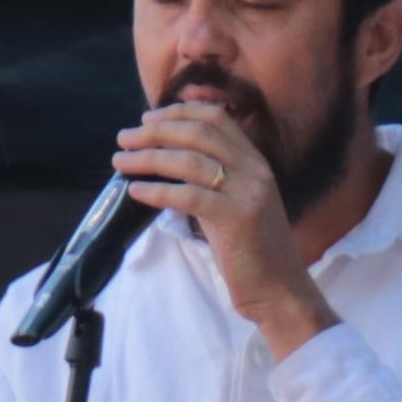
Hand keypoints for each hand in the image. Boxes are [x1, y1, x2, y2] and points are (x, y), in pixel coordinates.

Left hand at [110, 99, 328, 347]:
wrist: (281, 289)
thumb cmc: (249, 251)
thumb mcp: (228, 205)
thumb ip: (205, 182)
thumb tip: (161, 166)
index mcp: (254, 161)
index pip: (216, 118)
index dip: (178, 112)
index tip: (148, 118)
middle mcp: (255, 169)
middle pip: (198, 133)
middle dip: (155, 131)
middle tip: (124, 138)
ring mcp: (249, 191)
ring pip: (190, 161)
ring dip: (148, 157)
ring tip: (120, 162)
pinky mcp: (239, 218)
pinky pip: (189, 196)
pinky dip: (158, 191)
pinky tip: (136, 192)